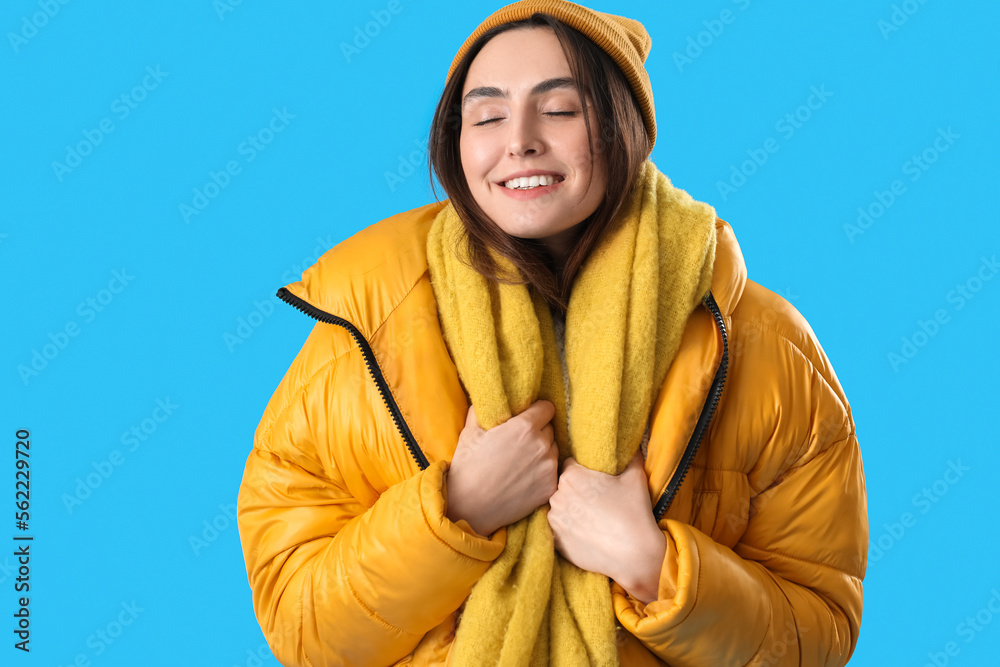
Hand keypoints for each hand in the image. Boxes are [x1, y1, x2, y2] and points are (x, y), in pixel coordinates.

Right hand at [446, 400, 559, 536]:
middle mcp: (542, 445)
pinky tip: (524, 478)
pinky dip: (542, 473)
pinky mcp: (549, 488)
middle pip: (549, 429)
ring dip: (541, 452)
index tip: (527, 418)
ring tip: (520, 463)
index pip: (547, 408)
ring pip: (552, 451)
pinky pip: (552, 472)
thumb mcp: (471, 430)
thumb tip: (492, 398)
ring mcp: (548, 468)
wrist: (468, 506)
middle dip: (537, 432)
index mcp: (525, 427)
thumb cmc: (468, 466)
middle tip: (518, 443)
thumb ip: (485, 408)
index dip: (536, 411)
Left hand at [547, 450, 665, 599]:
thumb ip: (629, 457)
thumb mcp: (635, 476)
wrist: (633, 554)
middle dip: (574, 490)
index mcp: (571, 475)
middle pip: (561, 486)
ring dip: (569, 509)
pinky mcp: (555, 541)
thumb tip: (630, 446)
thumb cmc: (633, 512)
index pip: (569, 464)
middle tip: (593, 498)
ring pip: (559, 507)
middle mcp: (557, 495)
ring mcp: (554, 520)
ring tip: (590, 517)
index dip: (581, 471)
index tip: (592, 479)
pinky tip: (585, 532)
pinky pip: (558, 528)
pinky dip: (568, 529)